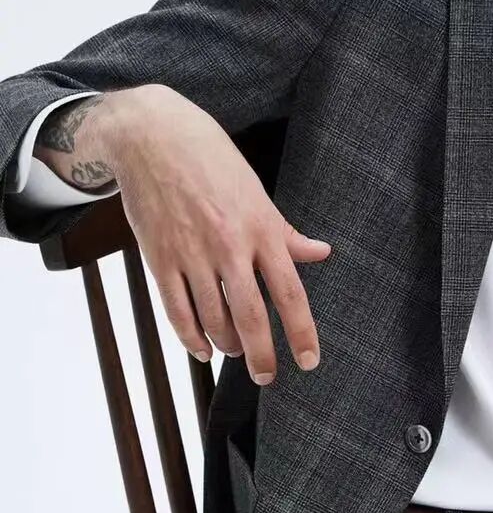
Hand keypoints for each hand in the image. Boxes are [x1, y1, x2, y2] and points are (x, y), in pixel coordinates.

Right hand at [101, 85, 331, 383]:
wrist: (151, 135)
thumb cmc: (210, 159)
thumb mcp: (257, 192)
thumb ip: (286, 232)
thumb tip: (321, 253)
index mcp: (262, 228)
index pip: (290, 292)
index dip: (301, 333)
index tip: (308, 361)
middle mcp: (229, 245)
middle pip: (250, 317)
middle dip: (261, 356)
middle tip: (267, 377)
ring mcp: (192, 254)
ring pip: (213, 319)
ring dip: (227, 345)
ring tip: (235, 352)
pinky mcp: (159, 258)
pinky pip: (176, 311)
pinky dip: (190, 337)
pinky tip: (201, 348)